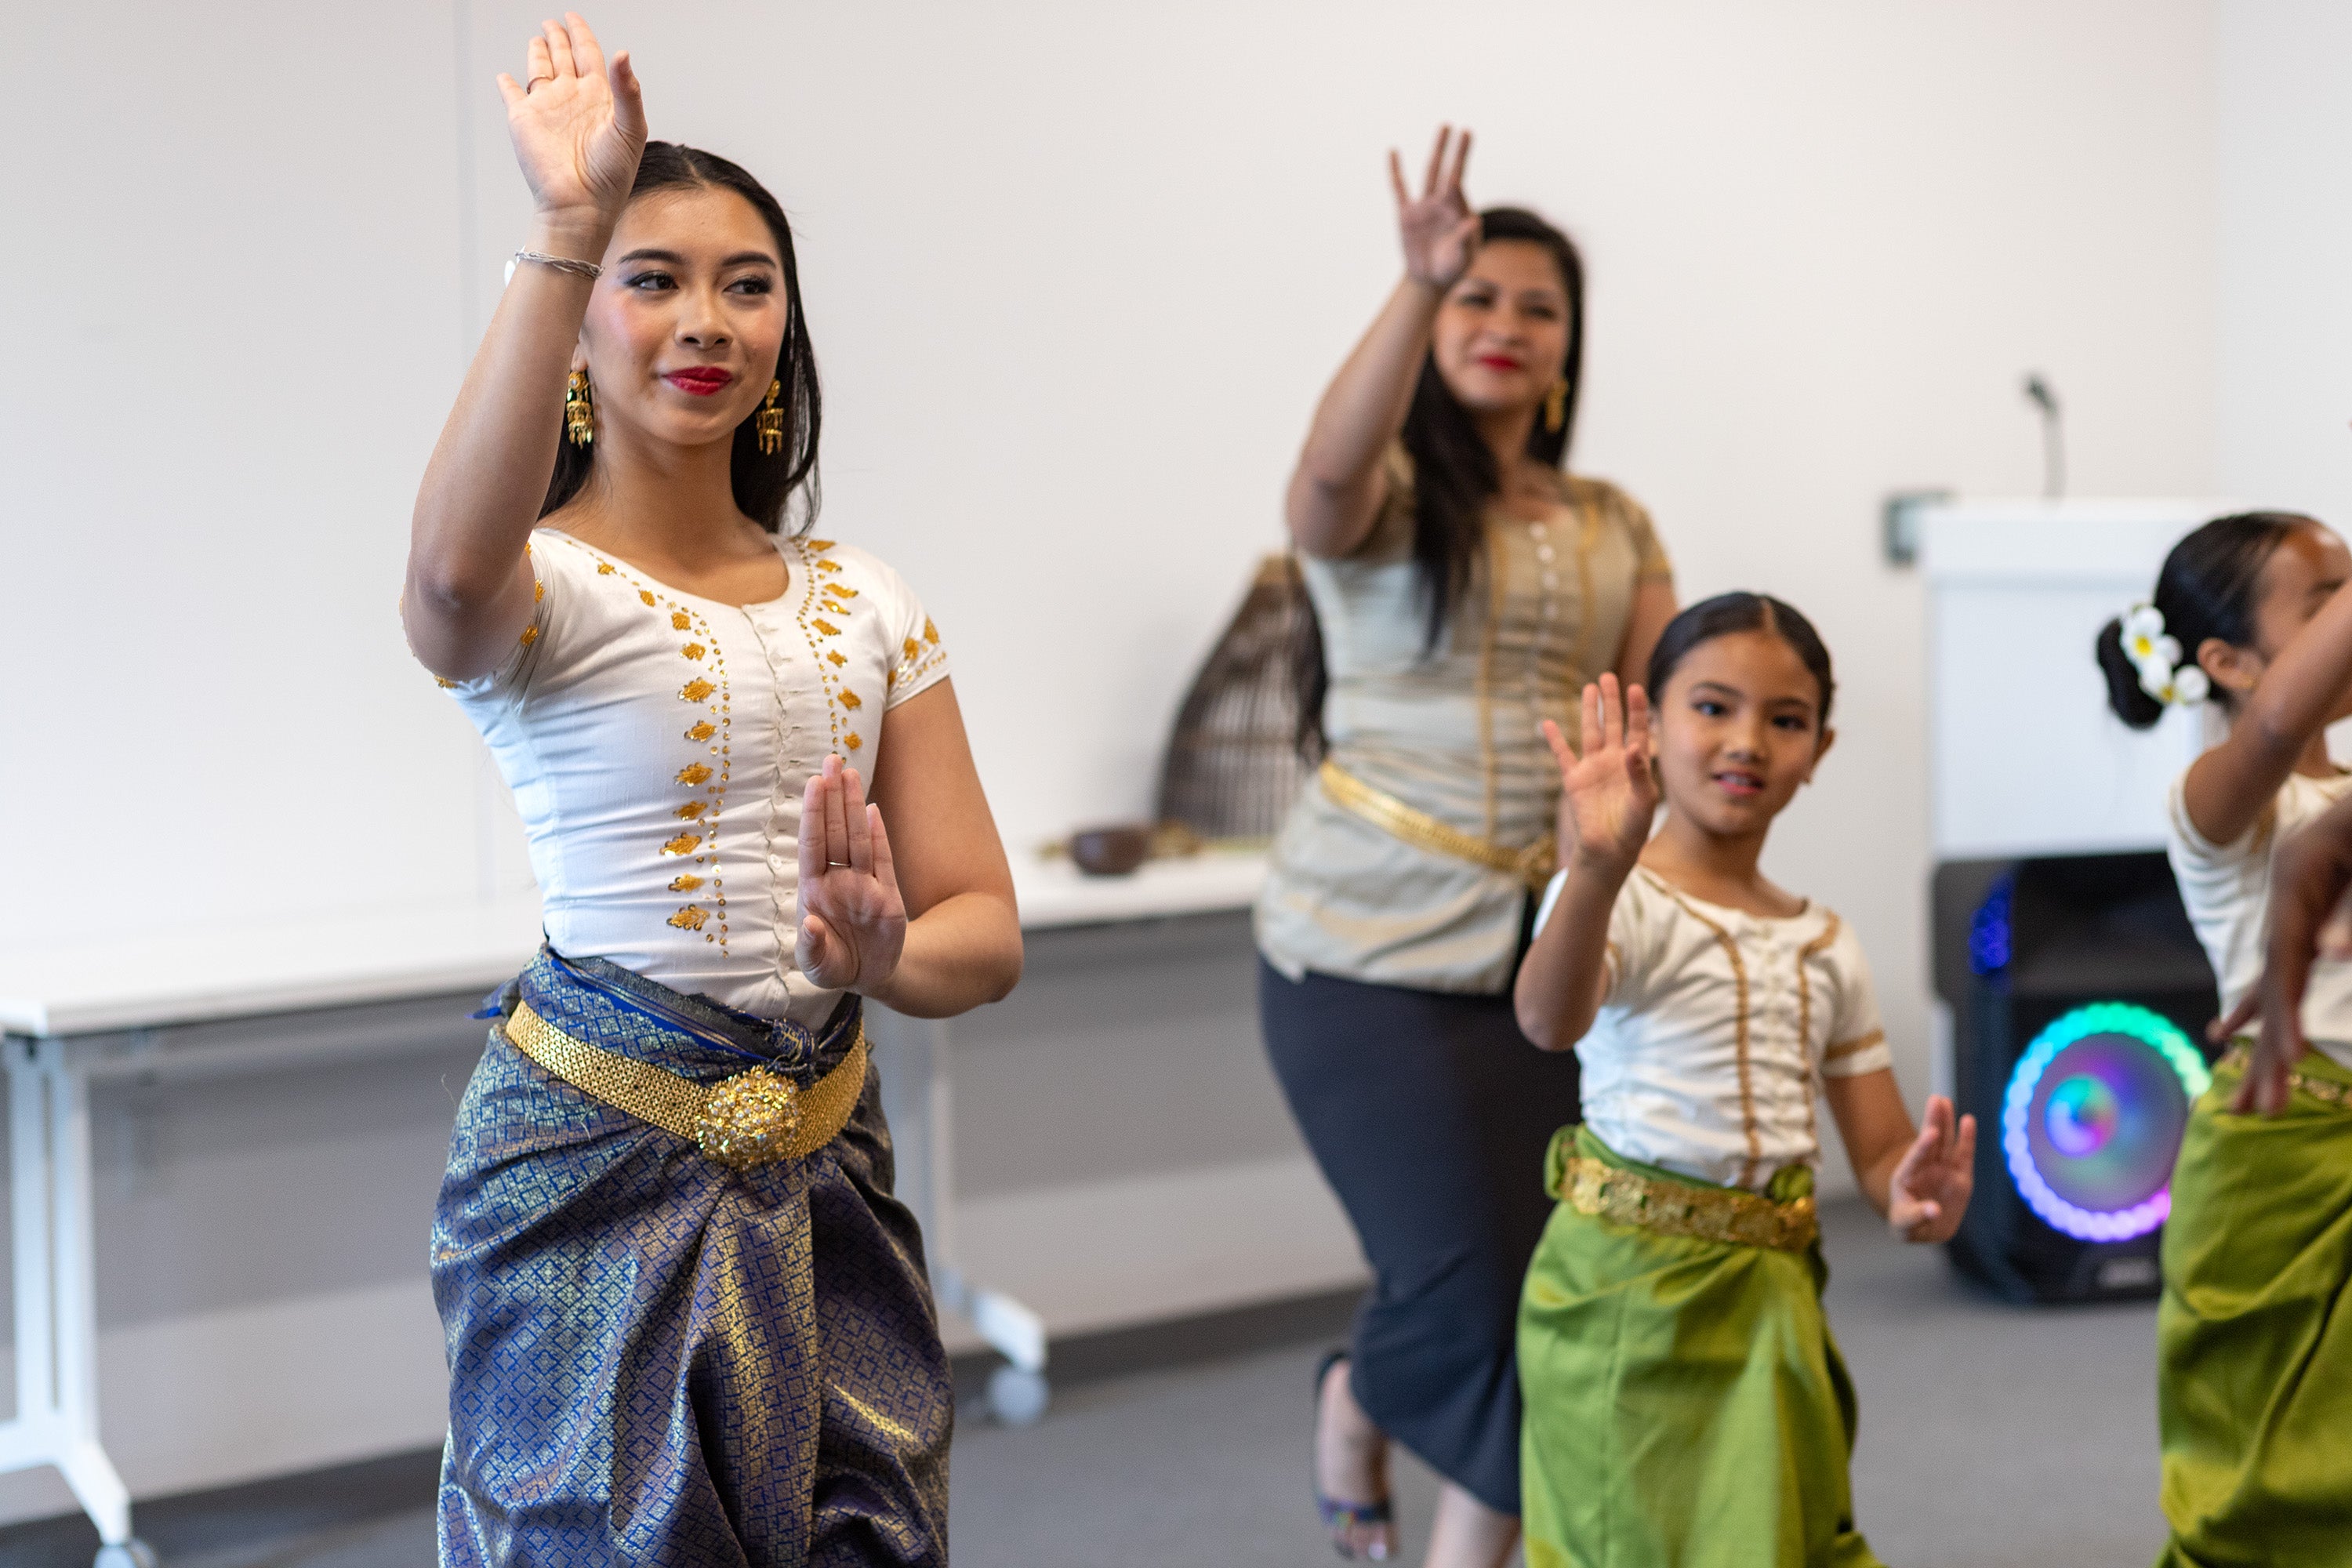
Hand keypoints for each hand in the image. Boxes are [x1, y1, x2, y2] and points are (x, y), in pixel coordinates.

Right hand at [495, 13, 647, 237]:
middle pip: (564, 57)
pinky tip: (506, 77)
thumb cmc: (611, 174)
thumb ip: (628, 90)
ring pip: (540, 70)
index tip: (573, 17)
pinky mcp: (523, 119)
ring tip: (539, 37)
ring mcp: (547, 108)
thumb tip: (623, 53)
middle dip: (559, 38)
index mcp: (599, 97)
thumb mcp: (631, 128)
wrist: (581, 204)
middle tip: (554, 21)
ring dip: (539, 53)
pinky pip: (512, 94)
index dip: (581, 34)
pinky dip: (508, 84)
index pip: (589, 55)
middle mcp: (572, 98)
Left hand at [795, 756, 907, 996]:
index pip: (813, 844)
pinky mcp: (887, 894)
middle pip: (835, 831)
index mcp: (813, 891)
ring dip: (854, 805)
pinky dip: (878, 834)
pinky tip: (872, 808)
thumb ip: (811, 946)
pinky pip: (883, 859)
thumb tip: (809, 924)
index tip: (815, 784)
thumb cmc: (833, 966)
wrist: (868, 977)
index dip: (815, 814)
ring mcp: (863, 884)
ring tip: (850, 772)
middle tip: (832, 760)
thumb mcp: (817, 966)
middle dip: (834, 796)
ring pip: (858, 838)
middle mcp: (837, 881)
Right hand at [1390, 126, 1478, 290]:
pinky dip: (1396, 171)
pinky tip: (1394, 152)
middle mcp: (1443, 203)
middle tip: (1464, 130)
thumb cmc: (1451, 269)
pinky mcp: (1406, 214)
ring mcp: (1424, 206)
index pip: (1458, 190)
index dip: (1456, 184)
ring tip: (1445, 127)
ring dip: (1438, 149)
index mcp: (1458, 212)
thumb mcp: (1461, 259)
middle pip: (1449, 171)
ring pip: (1430, 172)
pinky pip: (1399, 188)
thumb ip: (1465, 240)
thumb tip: (1475, 221)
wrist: (1429, 281)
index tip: (1454, 181)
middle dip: (1457, 151)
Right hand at [1544, 675, 1657, 876]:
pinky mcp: (1574, 781)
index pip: (1637, 730)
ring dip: (1589, 711)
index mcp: (1634, 764)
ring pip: (1589, 732)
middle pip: (1612, 724)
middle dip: (1611, 701)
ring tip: (1589, 688)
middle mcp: (1613, 762)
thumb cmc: (1632, 829)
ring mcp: (1592, 769)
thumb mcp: (1643, 800)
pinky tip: (1548, 723)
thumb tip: (1634, 747)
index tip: (1635, 688)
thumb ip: (1640, 773)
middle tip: (1608, 677)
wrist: (1609, 851)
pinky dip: (1555, 740)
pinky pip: (1563, 756)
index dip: (1637, 710)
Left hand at [1885, 1096, 1975, 1243]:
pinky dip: (1966, 1139)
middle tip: (1936, 1099)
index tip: (1930, 1133)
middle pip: (1930, 1143)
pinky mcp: (1960, 1175)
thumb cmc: (1908, 1224)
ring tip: (1945, 1101)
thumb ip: (1917, 1216)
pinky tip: (1967, 1120)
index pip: (1914, 1159)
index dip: (1923, 1147)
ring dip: (1946, 1122)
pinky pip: (1964, 1155)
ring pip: (1945, 1142)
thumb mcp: (1905, 1224)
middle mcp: (1924, 1169)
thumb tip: (1934, 1211)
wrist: (1923, 1228)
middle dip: (1933, 1122)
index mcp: (1906, 1178)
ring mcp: (1942, 1170)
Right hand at [2210, 803, 2351, 1110]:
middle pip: (2269, 980)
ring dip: (2261, 1041)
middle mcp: (2284, 892)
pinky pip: (2271, 966)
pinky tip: (2225, 1031)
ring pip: (2269, 981)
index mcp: (2296, 877)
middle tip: (2258, 1111)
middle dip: (2267, 1050)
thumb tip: (2325, 957)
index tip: (2288, 1062)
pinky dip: (2252, 1003)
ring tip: (2247, 1100)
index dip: (2282, 1013)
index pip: (2285, 961)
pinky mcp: (2302, 902)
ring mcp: (2289, 898)